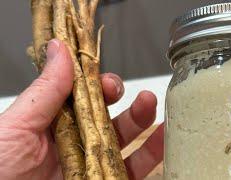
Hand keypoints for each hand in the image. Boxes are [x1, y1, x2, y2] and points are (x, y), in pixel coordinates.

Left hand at [0, 40, 163, 179]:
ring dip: (141, 118)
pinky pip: (133, 169)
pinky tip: (162, 136)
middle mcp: (73, 141)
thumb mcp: (15, 126)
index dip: (97, 84)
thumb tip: (59, 50)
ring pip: (123, 138)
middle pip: (106, 115)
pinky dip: (151, 152)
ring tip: (150, 102)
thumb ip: (44, 91)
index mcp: (51, 124)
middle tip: (132, 91)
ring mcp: (90, 163)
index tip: (107, 80)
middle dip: (123, 99)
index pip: (81, 96)